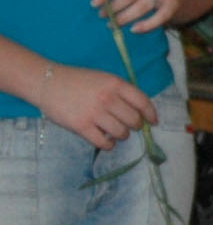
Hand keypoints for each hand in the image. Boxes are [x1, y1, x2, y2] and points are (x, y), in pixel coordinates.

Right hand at [34, 63, 156, 150]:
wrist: (47, 82)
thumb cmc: (78, 81)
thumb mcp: (104, 79)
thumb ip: (121, 92)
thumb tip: (141, 111)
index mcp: (116, 84)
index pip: (142, 102)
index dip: (150, 114)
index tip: (153, 122)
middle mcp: (108, 98)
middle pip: (133, 120)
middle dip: (134, 126)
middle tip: (129, 127)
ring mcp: (94, 113)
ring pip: (121, 133)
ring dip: (121, 136)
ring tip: (116, 133)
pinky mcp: (81, 126)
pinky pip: (103, 143)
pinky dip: (108, 145)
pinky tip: (107, 142)